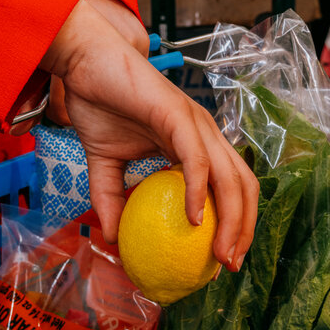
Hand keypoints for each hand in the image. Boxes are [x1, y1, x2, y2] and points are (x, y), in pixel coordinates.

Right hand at [40, 0, 259, 266]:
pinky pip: (196, 158)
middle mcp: (204, 134)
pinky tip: (193, 218)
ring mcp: (195, 123)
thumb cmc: (99, 104)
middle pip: (243, 186)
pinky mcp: (178, 114)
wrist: (84, 62)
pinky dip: (199, 190)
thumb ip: (111, 200)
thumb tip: (113, 240)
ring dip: (232, 219)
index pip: (231, 188)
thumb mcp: (103, 165)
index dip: (236, 224)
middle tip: (230, 266)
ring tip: (221, 254)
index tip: (222, 261)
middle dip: (245, 229)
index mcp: (195, 144)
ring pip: (229, 176)